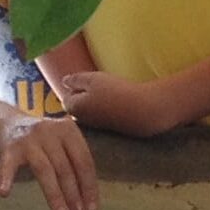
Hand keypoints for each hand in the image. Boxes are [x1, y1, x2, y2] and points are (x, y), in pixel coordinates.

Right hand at [0, 113, 99, 209]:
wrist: (8, 124)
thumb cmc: (44, 143)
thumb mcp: (63, 145)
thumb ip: (75, 168)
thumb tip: (87, 206)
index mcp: (69, 131)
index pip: (84, 163)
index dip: (89, 188)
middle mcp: (50, 132)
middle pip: (65, 169)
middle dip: (74, 197)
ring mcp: (28, 139)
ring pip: (45, 170)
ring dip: (55, 196)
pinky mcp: (9, 147)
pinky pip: (8, 165)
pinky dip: (6, 178)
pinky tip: (4, 193)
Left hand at [56, 68, 176, 137]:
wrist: (144, 112)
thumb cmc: (117, 92)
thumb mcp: (94, 78)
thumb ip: (76, 79)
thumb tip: (65, 81)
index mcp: (74, 107)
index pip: (66, 96)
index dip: (77, 87)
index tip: (90, 82)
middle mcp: (82, 121)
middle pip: (78, 106)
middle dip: (85, 97)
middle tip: (101, 87)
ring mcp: (96, 127)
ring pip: (91, 112)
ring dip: (97, 104)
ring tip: (113, 95)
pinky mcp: (110, 131)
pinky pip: (104, 118)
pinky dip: (108, 111)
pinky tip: (120, 105)